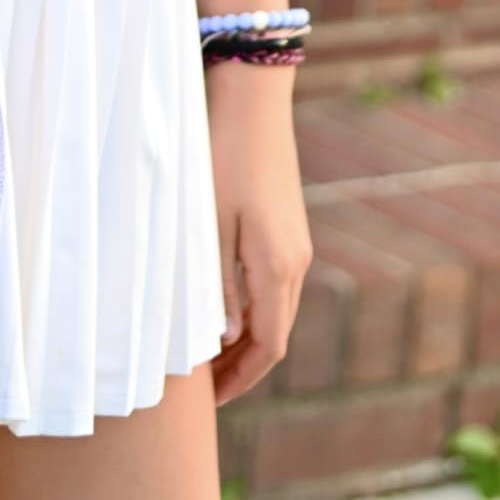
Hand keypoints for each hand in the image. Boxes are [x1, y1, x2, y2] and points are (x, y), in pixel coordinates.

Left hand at [204, 59, 312, 403]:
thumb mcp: (208, 224)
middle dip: (243, 367)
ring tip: (207, 355)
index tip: (210, 402)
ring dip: (248, 338)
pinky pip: (275, 284)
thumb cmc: (221, 156)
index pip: (268, 347)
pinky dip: (253, 308)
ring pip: (277, 310)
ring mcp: (296, 243)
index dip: (240, 380)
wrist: (252, 98)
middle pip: (277, 335)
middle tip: (203, 389)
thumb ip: (217, 284)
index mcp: (277, 266)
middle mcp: (296, 262)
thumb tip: (227, 337)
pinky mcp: (288, 227)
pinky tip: (222, 307)